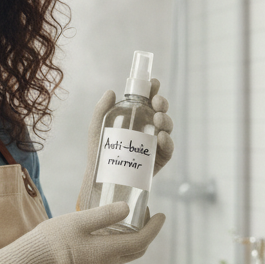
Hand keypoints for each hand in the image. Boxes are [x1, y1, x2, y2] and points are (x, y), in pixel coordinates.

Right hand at [0, 203, 165, 263]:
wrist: (33, 261)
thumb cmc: (54, 238)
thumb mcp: (80, 221)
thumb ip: (105, 215)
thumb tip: (128, 209)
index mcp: (109, 251)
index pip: (142, 240)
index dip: (154, 228)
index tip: (161, 215)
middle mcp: (108, 263)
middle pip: (137, 250)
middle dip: (147, 233)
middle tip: (146, 214)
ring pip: (125, 254)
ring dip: (134, 238)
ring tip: (130, 218)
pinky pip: (113, 256)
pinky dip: (121, 243)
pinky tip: (112, 230)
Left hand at [76, 80, 174, 210]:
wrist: (102, 179)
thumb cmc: (99, 152)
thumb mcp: (96, 128)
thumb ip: (100, 110)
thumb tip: (111, 91)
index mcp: (135, 118)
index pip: (147, 100)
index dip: (153, 90)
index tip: (153, 84)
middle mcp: (147, 128)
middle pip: (160, 111)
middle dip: (162, 103)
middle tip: (157, 102)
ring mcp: (154, 144)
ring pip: (166, 128)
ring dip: (166, 120)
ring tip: (158, 118)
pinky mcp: (158, 159)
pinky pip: (168, 149)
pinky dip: (168, 141)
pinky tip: (162, 137)